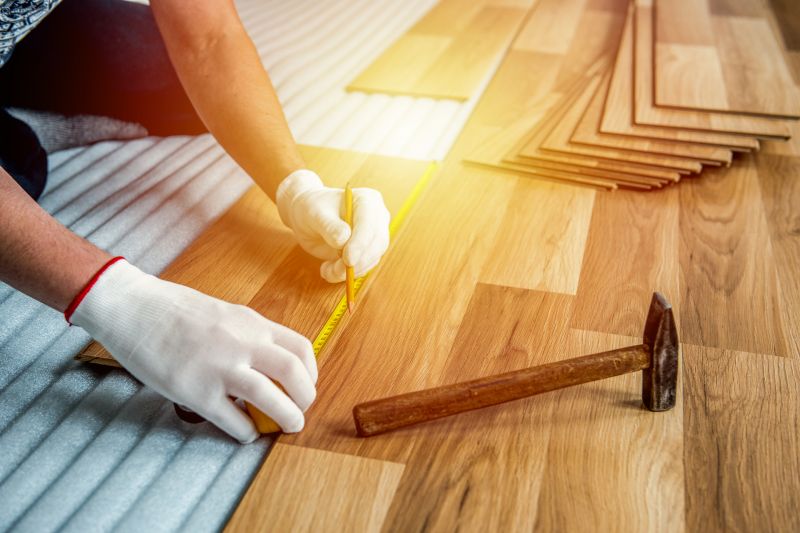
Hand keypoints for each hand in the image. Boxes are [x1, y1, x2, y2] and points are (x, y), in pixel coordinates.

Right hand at [70, 259, 316, 442]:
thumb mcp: (224, 314)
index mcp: (251, 323)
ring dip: (287, 418)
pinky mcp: (195, 390)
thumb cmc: (173, 310)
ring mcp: (219, 367)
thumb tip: (269, 364)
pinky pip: (233, 419)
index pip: (300, 348)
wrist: (132, 308)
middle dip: (306, 398)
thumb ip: (248, 336)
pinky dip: (246, 431)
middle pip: (294, 373)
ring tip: (288, 427)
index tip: (306, 386)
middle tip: (300, 412)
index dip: (311, 372)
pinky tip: (245, 432)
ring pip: (270, 398)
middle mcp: (241, 343)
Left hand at [276, 169, 390, 282]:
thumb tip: (343, 241)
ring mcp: (374, 236)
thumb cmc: (312, 208)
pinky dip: (346, 274)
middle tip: (335, 271)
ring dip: (350, 271)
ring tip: (326, 270)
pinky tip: (329, 270)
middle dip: (358, 262)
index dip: (360, 243)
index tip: (348, 259)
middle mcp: (377, 218)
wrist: (307, 216)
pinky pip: (363, 268)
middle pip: (377, 244)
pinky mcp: (367, 252)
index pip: (370, 224)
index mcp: (368, 200)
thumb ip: (329, 226)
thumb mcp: (315, 213)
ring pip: (371, 259)